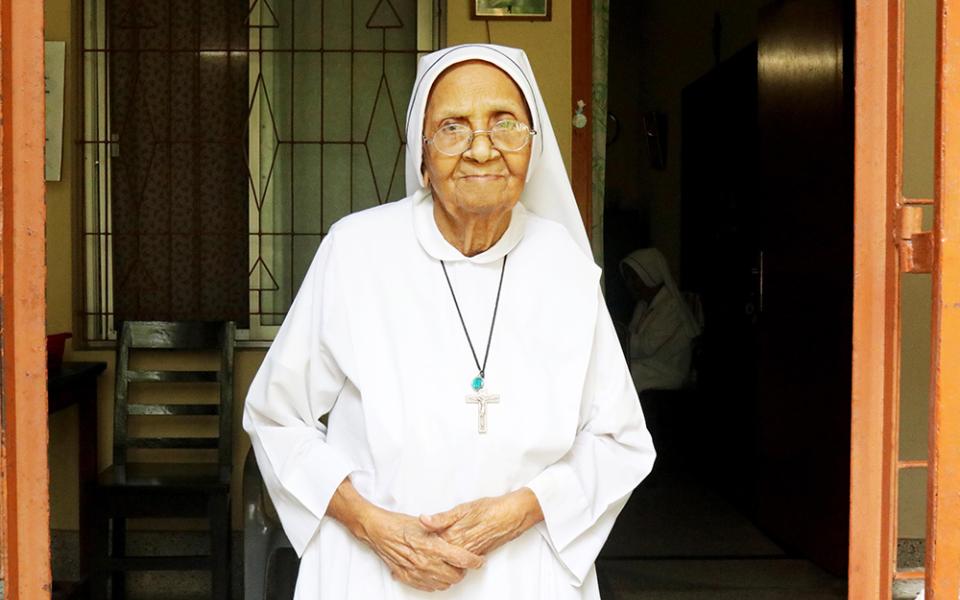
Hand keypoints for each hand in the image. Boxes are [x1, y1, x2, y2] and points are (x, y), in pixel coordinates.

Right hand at [327, 478, 484, 591]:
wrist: (378, 531)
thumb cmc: (399, 524)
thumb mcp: (425, 523)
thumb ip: (442, 529)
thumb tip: (458, 535)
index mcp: (433, 547)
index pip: (462, 559)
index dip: (475, 561)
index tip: (479, 560)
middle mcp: (426, 562)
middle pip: (455, 576)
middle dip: (463, 570)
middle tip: (464, 562)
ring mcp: (417, 572)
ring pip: (443, 584)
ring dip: (450, 577)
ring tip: (451, 567)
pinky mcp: (408, 577)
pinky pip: (428, 587)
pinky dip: (436, 582)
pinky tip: (436, 573)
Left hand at [418, 488, 543, 555]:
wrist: (513, 516)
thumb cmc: (490, 508)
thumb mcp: (464, 508)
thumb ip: (441, 517)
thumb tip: (423, 520)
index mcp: (454, 535)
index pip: (430, 545)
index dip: (417, 544)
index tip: (405, 543)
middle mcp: (460, 547)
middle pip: (436, 555)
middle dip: (423, 555)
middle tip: (407, 554)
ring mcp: (468, 552)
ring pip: (447, 560)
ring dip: (435, 559)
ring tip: (421, 559)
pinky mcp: (476, 554)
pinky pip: (458, 561)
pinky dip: (449, 560)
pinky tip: (443, 558)